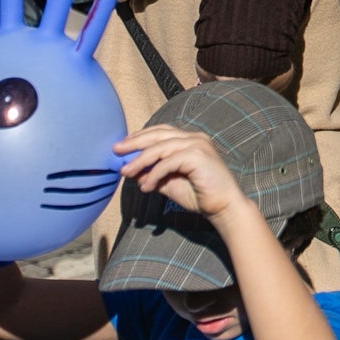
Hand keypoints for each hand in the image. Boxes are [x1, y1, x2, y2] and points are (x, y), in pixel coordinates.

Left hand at [114, 125, 248, 222]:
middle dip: (135, 142)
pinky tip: (145, 187)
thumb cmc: (199, 195)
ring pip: (161, 147)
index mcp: (190, 140)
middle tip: (116, 150)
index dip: (140, 136)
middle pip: (158, 134)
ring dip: (140, 160)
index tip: (122, 146)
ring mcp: (198, 144)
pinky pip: (169, 162)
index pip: (161, 132)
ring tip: (126, 172)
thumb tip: (130, 170)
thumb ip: (152, 174)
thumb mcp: (169, 183)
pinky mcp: (198, 155)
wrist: (223, 207)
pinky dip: (154, 173)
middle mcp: (194, 138)